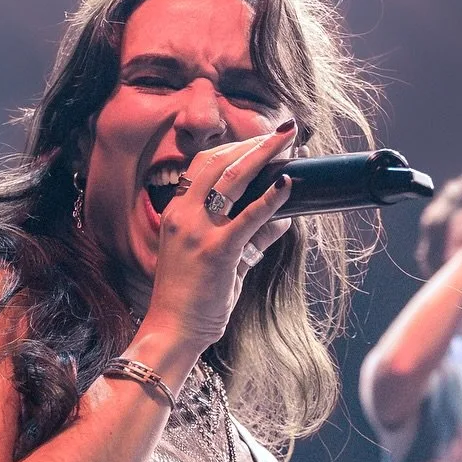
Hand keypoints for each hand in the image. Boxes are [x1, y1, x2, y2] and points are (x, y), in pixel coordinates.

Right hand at [143, 120, 296, 359]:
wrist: (173, 330)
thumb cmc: (191, 299)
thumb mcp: (219, 261)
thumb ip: (250, 238)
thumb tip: (282, 219)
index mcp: (177, 213)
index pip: (203, 164)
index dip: (234, 146)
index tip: (260, 140)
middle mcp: (183, 215)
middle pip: (219, 161)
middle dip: (254, 142)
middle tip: (284, 131)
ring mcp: (198, 231)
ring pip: (233, 178)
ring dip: (264, 154)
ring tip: (288, 141)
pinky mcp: (217, 251)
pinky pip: (249, 217)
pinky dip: (271, 198)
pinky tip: (288, 185)